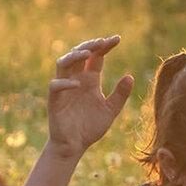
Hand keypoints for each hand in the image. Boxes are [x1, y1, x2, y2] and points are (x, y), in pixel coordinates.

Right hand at [46, 36, 134, 154]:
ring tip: (87, 54)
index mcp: (90, 80)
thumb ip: (119, 95)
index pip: (96, 57)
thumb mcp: (110, 110)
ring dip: (74, 56)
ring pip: (63, 64)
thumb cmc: (90, 127)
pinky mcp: (55, 100)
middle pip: (79, 54)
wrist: (74, 146)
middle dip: (90, 45)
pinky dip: (65, 83)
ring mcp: (64, 88)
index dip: (104, 46)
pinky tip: (78, 84)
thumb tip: (130, 76)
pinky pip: (56, 86)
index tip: (116, 39)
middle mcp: (77, 80)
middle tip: (102, 41)